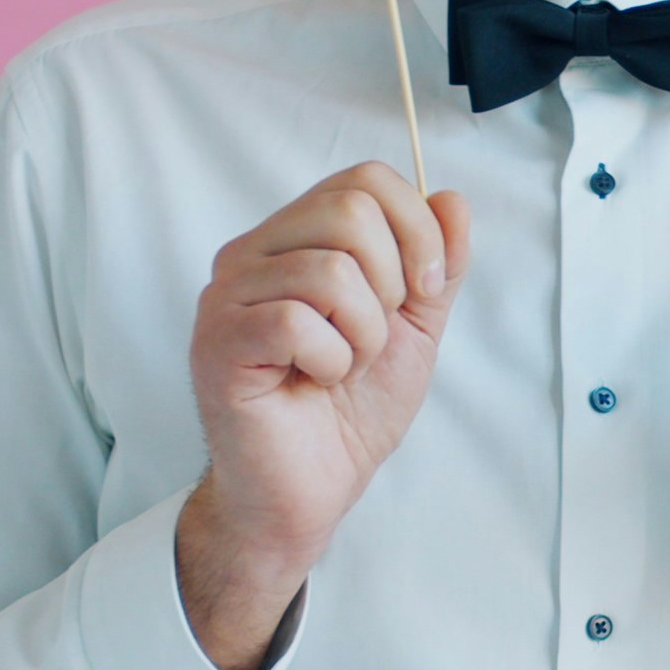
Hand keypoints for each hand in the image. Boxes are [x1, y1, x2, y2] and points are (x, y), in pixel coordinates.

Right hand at [177, 164, 470, 669]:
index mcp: (294, 238)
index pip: (365, 180)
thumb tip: (451, 199)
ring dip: (363, 334)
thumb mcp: (414, 327)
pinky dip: (330, 360)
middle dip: (392, 283)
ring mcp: (227, 296)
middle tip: (373, 338)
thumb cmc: (350, 410)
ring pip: (328, 270)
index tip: (425, 289)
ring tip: (342, 366)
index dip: (416, 229)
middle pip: (350, 210)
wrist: (312, 490)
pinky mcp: (218, 343)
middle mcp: (250, 254)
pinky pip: (295, 321)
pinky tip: (314, 381)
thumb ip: (436, 264)